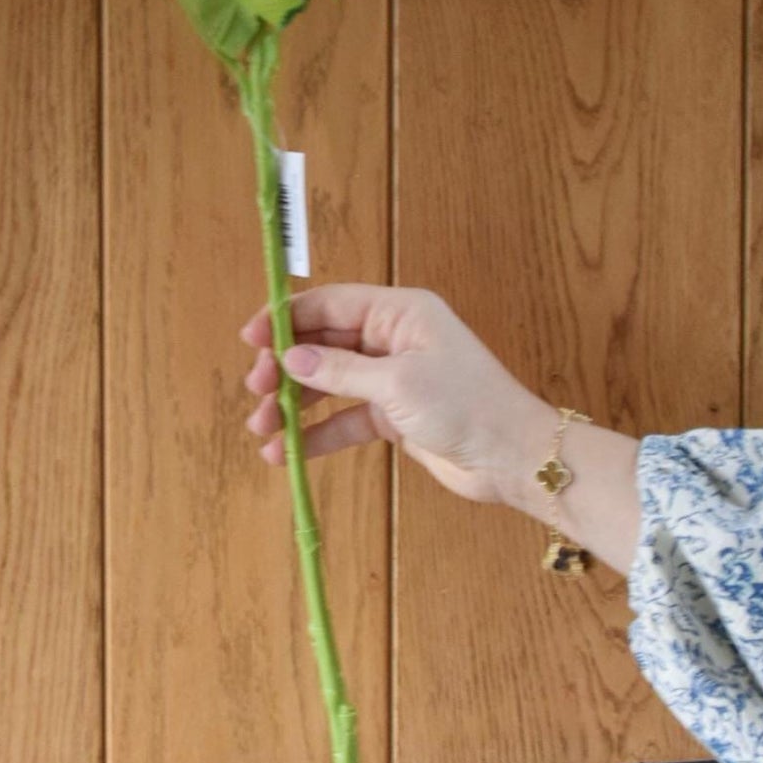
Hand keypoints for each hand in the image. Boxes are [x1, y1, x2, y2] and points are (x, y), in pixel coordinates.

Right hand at [239, 283, 641, 572]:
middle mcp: (393, 339)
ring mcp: (392, 378)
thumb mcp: (397, 384)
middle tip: (256, 391)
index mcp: (399, 312)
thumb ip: (340, 370)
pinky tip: (286, 453)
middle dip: (286, 367)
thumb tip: (289, 358)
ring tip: (262, 429)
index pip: (330, 305)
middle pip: (324, 344)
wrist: (512, 457)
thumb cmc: (464, 405)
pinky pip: (344, 419)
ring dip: (295, 405)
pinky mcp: (394, 416)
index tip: (250, 340)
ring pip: (329, 384)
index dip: (287, 319)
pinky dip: (316, 434)